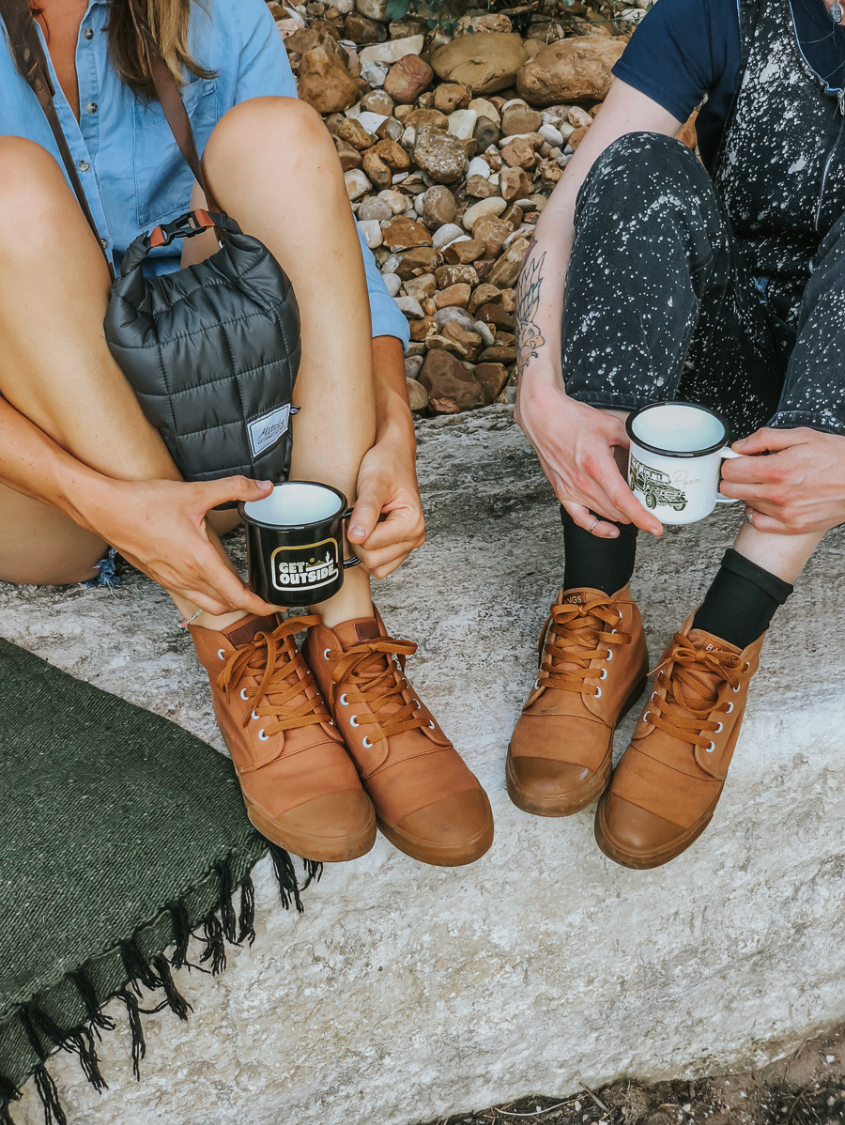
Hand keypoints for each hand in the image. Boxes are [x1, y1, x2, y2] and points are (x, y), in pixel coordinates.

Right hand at [77, 475, 280, 615]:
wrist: (105, 510)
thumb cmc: (144, 503)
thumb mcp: (195, 493)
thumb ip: (234, 488)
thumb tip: (263, 488)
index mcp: (200, 561)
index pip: (239, 596)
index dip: (262, 604)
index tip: (279, 602)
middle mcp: (187, 578)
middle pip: (226, 605)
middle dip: (249, 603)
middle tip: (265, 591)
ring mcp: (171, 580)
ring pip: (207, 603)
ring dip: (227, 600)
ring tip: (243, 586)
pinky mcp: (160, 577)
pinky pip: (190, 595)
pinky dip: (207, 594)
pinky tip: (211, 575)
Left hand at [347, 433, 424, 577]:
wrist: (392, 456)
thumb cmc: (386, 465)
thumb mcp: (373, 483)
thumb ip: (365, 511)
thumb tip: (357, 537)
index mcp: (412, 523)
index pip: (371, 546)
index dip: (355, 530)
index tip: (356, 510)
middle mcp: (414, 537)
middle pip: (373, 561)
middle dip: (359, 541)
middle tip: (358, 516)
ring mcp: (407, 544)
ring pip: (376, 567)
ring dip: (363, 548)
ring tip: (365, 523)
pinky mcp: (399, 546)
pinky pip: (380, 565)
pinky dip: (369, 552)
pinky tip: (368, 531)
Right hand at [515, 372, 662, 536]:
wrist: (543, 418)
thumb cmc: (571, 419)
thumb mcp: (610, 425)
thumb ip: (631, 441)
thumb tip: (646, 452)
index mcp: (596, 465)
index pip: (622, 500)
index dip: (642, 517)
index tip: (656, 527)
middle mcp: (583, 482)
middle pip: (617, 510)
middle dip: (637, 512)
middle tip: (650, 505)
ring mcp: (572, 490)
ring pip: (604, 514)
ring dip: (622, 515)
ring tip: (634, 508)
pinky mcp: (562, 493)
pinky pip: (581, 519)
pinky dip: (597, 528)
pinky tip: (610, 530)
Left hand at [721, 426, 844, 533]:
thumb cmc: (837, 457)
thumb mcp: (802, 435)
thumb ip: (764, 438)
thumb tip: (739, 446)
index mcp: (776, 470)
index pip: (729, 470)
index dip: (731, 461)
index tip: (738, 458)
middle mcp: (777, 495)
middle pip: (730, 489)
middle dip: (735, 476)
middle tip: (749, 469)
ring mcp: (783, 513)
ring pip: (744, 503)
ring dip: (750, 491)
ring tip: (769, 481)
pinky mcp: (792, 526)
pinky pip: (758, 522)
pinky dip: (758, 511)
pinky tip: (768, 500)